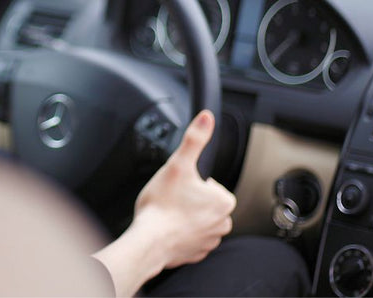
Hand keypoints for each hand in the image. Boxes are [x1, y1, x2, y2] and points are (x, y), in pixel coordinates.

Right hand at [92, 110, 235, 295]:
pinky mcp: (196, 254)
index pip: (212, 185)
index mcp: (223, 201)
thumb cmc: (162, 205)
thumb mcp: (178, 164)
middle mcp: (222, 223)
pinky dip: (181, 234)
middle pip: (207, 202)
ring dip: (187, 217)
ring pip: (200, 221)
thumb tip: (206, 118)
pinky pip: (191, 239)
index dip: (193, 182)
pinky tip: (167, 227)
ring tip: (169, 213)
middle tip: (172, 198)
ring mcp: (209, 241)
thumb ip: (194, 139)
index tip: (180, 185)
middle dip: (191, 199)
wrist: (149, 241)